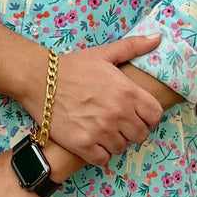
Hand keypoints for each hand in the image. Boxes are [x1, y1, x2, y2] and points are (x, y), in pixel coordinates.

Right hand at [49, 34, 164, 165]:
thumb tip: (158, 37)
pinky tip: (92, 138)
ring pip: (122, 147)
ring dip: (115, 140)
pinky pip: (103, 159)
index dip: (148, 115)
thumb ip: (134, 46)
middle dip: (132, 129)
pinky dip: (100, 152)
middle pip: (141, 134)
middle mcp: (117, 113)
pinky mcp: (83, 145)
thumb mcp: (104, 53)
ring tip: (103, 128)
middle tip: (119, 121)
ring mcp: (100, 131)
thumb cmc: (73, 66)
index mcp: (126, 91)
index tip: (138, 113)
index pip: (155, 115)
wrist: (39, 79)